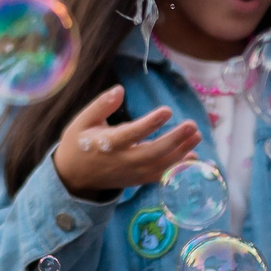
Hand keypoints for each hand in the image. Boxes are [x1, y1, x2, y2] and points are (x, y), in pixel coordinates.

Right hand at [51, 86, 202, 198]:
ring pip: (160, 165)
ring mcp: (132, 173)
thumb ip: (101, 105)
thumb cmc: (78, 144)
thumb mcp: (82, 121)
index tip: (167, 111)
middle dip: (174, 140)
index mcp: (107, 144)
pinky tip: (193, 157)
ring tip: (197, 136)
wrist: (74, 177)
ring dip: (181, 152)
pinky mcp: (137, 181)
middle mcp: (122, 161)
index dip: (150, 124)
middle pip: (153, 152)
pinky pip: (161, 176)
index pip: (132, 134)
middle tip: (192, 125)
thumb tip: (120, 89)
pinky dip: (178, 168)